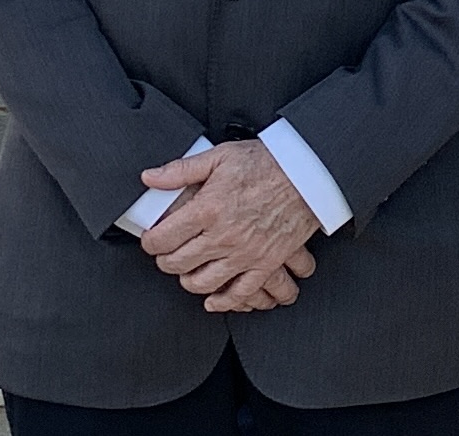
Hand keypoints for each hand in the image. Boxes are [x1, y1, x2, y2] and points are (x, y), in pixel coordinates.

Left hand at [137, 141, 317, 310]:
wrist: (308, 173)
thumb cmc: (268, 163)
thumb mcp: (220, 156)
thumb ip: (180, 170)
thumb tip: (150, 178)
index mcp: (208, 208)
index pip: (163, 238)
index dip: (150, 241)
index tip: (152, 238)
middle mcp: (224, 236)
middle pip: (178, 263)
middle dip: (164, 260)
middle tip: (166, 252)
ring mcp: (245, 253)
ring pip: (202, 282)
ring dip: (187, 280)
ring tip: (186, 270)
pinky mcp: (265, 263)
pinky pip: (239, 293)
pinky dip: (222, 301)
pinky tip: (213, 299)